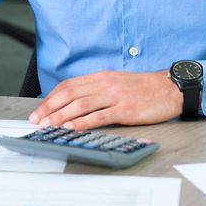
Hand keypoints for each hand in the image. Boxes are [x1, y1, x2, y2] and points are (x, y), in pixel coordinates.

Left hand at [28, 70, 182, 130]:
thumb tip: (76, 103)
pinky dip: (82, 122)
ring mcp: (114, 96)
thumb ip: (97, 91)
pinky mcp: (124, 109)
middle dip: (49, 107)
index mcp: (101, 77)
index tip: (39, 109)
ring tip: (48, 125)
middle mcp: (104, 84)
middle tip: (36, 120)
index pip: (68, 85)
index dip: (51, 98)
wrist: (169, 89)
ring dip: (60, 116)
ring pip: (80, 105)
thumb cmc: (144, 89)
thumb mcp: (117, 84)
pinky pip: (99, 116)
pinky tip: (72, 128)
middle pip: (69, 94)